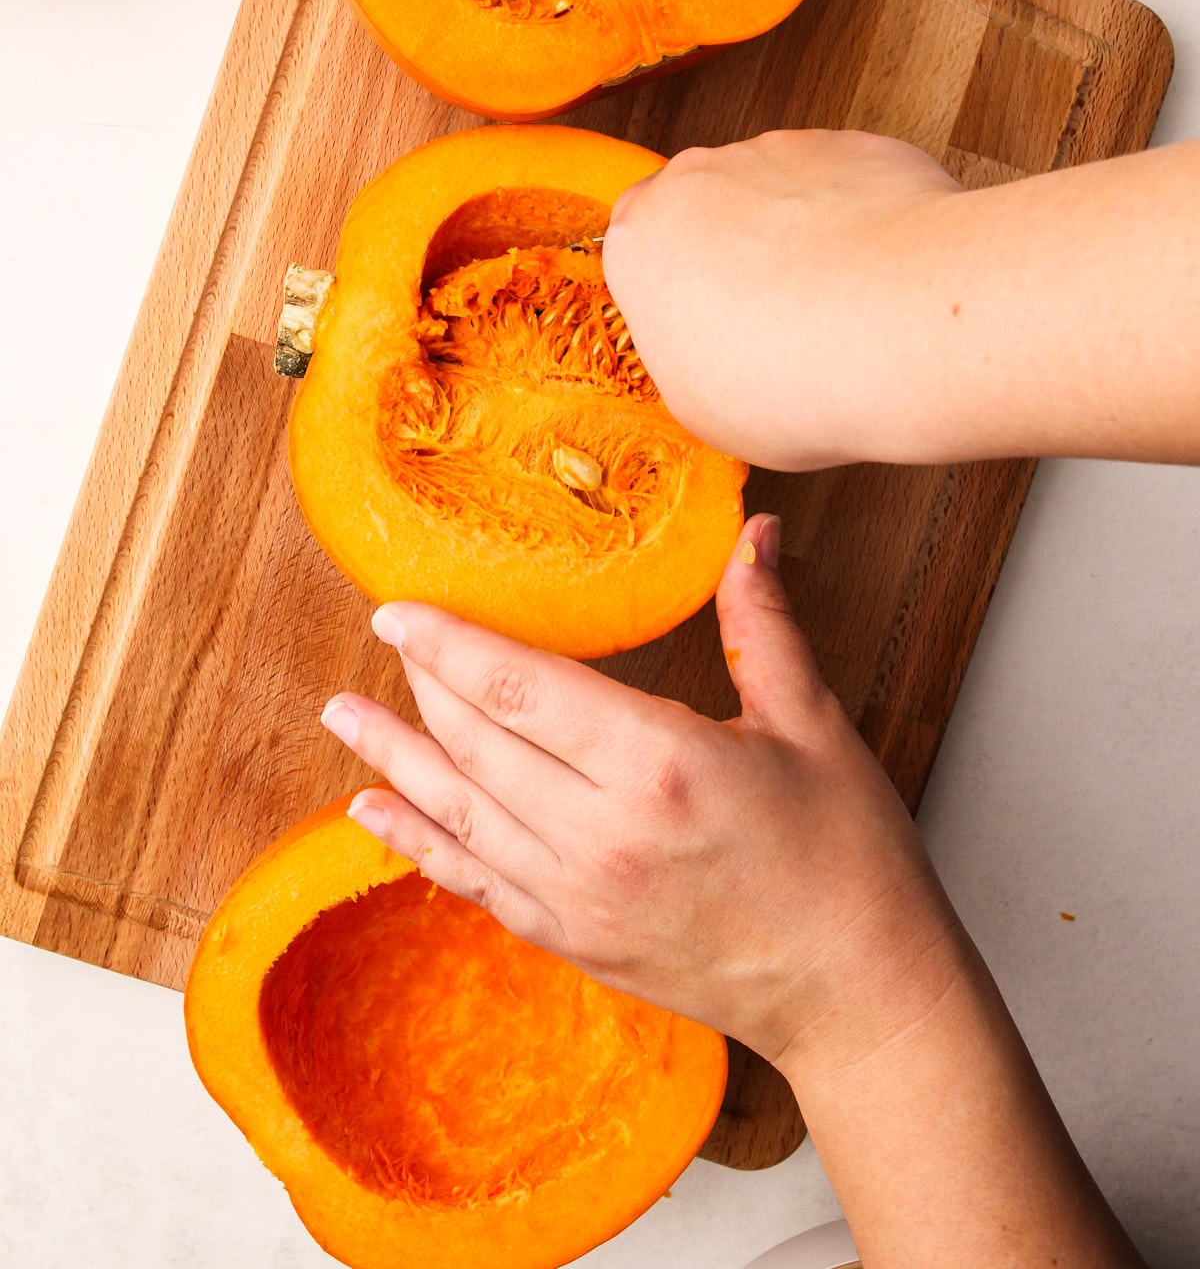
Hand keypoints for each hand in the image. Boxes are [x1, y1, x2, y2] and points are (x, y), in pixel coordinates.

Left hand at [320, 514, 963, 1070]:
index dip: (450, 644)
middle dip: (420, 684)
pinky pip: (473, 881)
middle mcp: (600, 833)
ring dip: (394, 759)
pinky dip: (417, 843)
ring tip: (341, 716)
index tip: (400, 610)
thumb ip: (761, 622)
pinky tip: (375, 815)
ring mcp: (578, 895)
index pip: (520, 687)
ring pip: (459, 812)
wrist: (857, 994)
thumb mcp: (810, 723)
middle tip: (384, 639)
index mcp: (658, 764)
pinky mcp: (572, 938)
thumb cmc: (846, 860)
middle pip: (476, 743)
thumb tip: (752, 531)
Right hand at [604, 130, 1199, 470]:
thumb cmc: (793, 376)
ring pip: (777, 196)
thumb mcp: (705, 408)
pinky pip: (840, 185)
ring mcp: (781, 152)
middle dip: (738, 263)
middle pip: (708, 217)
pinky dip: (857, 221)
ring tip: (840, 313)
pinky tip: (884, 280)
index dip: (677, 300)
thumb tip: (718, 363)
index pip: (635, 255)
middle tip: (774, 330)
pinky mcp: (856, 144)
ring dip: (801, 241)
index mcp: (637, 238)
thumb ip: (692, 363)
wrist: (898, 323)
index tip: (704, 331)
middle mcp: (700, 174)